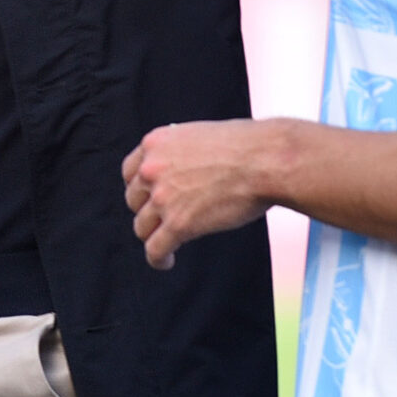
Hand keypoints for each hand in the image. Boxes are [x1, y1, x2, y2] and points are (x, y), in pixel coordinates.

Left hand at [121, 119, 278, 270]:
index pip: (130, 172)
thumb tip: (183, 170)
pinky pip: (155, 249)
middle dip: (148, 211)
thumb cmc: (247, 146)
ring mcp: (162, 197)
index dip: (140, 189)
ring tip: (166, 244)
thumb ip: (181, 153)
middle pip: (134, 200)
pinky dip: (158, 259)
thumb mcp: (199, 135)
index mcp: (156, 143)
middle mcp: (151, 169)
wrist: (266, 160)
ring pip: (142, 227)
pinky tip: (166, 261)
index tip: (150, 199)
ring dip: (153, 236)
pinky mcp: (178, 223)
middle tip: (166, 219)